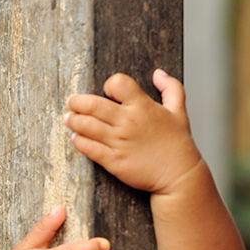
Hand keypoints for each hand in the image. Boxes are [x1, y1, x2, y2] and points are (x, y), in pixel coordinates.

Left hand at [63, 70, 202, 194]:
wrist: (180, 176)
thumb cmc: (178, 143)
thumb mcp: (180, 111)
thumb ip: (171, 88)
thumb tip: (158, 73)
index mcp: (143, 106)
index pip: (118, 83)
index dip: (110, 84)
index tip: (107, 92)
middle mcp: (129, 122)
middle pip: (93, 105)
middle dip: (77, 102)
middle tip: (71, 102)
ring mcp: (120, 142)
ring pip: (86, 126)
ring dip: (73, 121)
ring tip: (69, 119)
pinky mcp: (114, 161)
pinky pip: (89, 148)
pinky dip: (78, 141)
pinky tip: (76, 138)